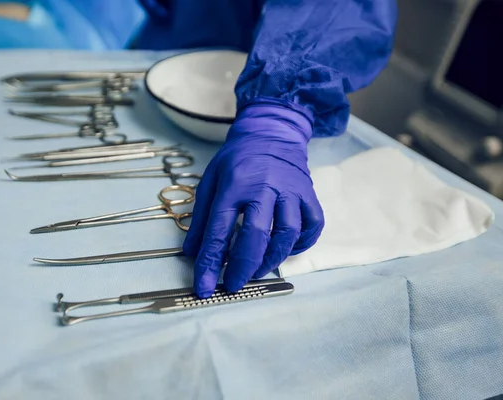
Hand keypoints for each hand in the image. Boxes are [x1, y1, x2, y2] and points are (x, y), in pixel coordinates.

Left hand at [183, 103, 324, 296]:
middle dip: (243, 266)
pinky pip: (312, 226)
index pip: (218, 231)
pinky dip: (301, 244)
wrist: (272, 132)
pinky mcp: (309, 194)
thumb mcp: (210, 180)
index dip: (209, 263)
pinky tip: (286, 250)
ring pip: (287, 234)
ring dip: (272, 259)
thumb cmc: (237, 159)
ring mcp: (290, 190)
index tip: (203, 287)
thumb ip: (201, 218)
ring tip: (257, 270)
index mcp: (233, 184)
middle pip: (256, 235)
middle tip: (234, 284)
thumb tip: (191, 253)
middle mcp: (264, 187)